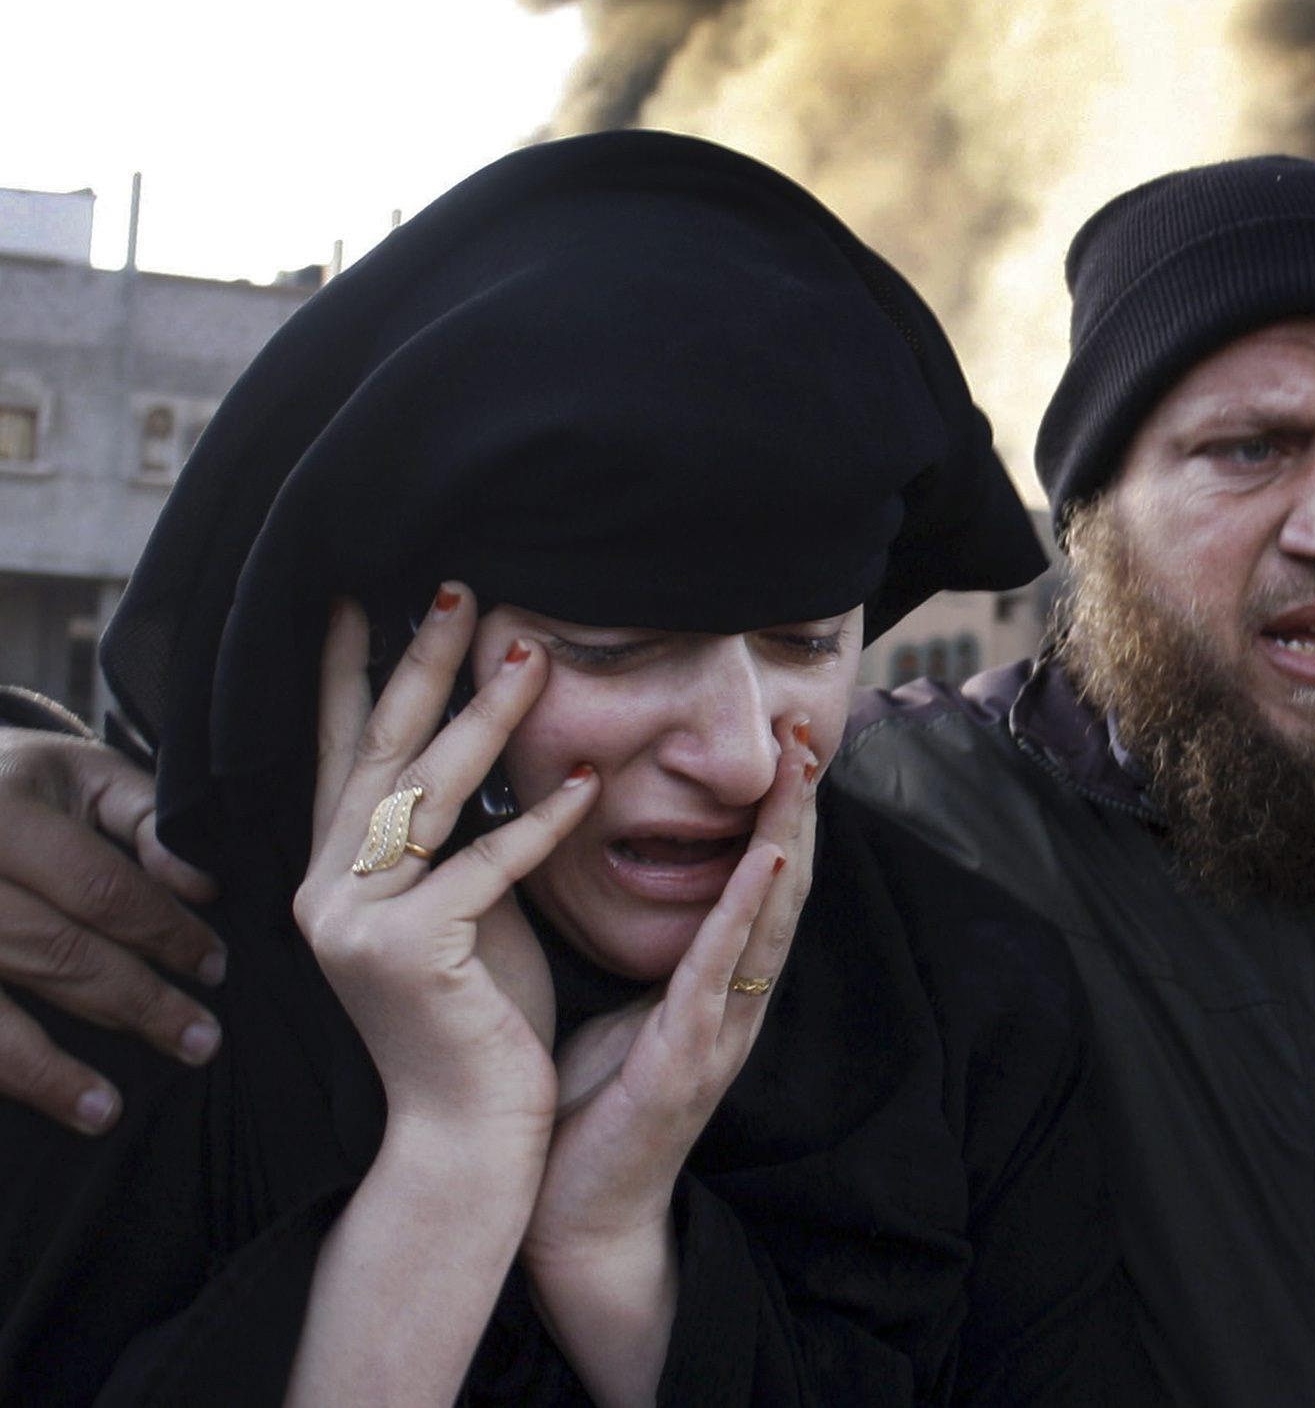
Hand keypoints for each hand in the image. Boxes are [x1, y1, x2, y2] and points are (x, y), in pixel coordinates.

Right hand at [0, 727, 223, 1132]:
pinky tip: (38, 1101)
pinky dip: (0, 1071)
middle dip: (134, 1003)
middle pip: (53, 953)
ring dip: (48, 1069)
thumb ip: (146, 819)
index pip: (101, 888)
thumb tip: (200, 886)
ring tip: (107, 1112)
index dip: (165, 932)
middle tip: (200, 1041)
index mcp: (2, 815)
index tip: (215, 967)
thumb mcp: (80, 774)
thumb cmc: (14, 786)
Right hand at [293, 588, 598, 1143]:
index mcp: (332, 873)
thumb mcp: (459, 903)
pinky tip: (589, 781)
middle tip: (458, 585)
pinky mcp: (406, 954)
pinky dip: (539, 823)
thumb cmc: (476, 1011)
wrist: (468, 1130)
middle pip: (380, 752)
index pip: (339, 750)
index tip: (359, 594)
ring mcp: (355, 922)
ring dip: (485, 718)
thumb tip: (479, 737)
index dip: (345, 671)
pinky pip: (483, 867)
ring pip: (427, 795)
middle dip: (419, 663)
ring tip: (531, 652)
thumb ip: (449, 834)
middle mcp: (324, 889)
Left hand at [517, 720, 817, 1403]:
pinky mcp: (687, 1062)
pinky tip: (764, 859)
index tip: (791, 739)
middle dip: (800, 805)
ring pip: (770, 916)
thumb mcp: (620, 1006)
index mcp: (717, 986)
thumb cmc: (587, 1111)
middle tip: (814, 727)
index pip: (761, 881)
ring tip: (803, 771)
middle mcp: (736, 1001)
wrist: (568, 1220)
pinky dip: (746, 909)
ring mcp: (722, 1031)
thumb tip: (622, 873)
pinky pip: (724, 971)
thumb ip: (647, 949)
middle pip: (785, 885)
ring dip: (790, 837)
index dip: (782, 810)